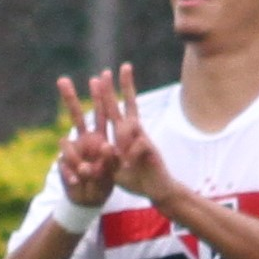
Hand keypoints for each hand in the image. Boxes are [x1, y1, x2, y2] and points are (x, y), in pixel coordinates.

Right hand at [53, 76, 117, 206]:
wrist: (89, 199)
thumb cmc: (105, 182)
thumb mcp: (114, 173)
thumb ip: (112, 160)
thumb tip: (106, 146)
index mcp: (101, 138)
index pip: (102, 114)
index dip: (101, 96)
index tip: (98, 76)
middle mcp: (85, 141)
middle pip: (76, 117)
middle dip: (69, 98)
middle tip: (62, 79)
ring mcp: (73, 152)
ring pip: (66, 144)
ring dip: (74, 157)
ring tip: (86, 172)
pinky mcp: (64, 165)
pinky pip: (65, 166)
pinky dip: (72, 175)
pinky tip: (76, 181)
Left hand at [95, 64, 176, 209]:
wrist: (157, 191)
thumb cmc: (135, 179)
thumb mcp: (114, 170)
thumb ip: (109, 159)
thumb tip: (106, 146)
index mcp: (121, 136)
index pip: (113, 110)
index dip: (107, 93)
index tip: (101, 76)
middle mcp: (132, 133)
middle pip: (125, 105)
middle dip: (120, 87)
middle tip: (118, 68)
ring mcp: (142, 139)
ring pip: (133, 122)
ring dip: (125, 129)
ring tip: (119, 123)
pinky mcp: (150, 149)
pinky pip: (138, 144)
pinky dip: (132, 152)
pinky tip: (129, 164)